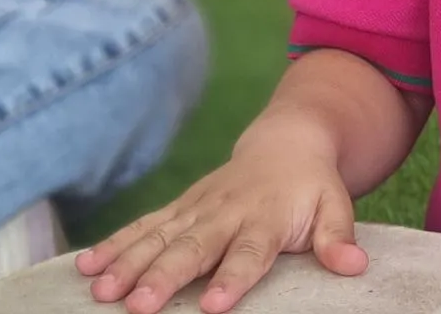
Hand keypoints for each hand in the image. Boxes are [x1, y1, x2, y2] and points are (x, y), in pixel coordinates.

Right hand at [75, 132, 365, 313]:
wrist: (286, 142)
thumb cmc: (312, 186)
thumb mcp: (336, 207)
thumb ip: (338, 238)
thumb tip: (354, 266)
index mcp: (265, 218)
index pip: (249, 252)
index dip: (231, 278)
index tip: (212, 306)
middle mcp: (225, 213)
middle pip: (192, 248)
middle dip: (163, 276)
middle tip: (139, 306)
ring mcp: (196, 208)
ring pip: (158, 237)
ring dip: (128, 263)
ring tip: (101, 292)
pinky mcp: (179, 208)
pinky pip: (142, 226)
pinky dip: (114, 245)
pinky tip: (86, 267)